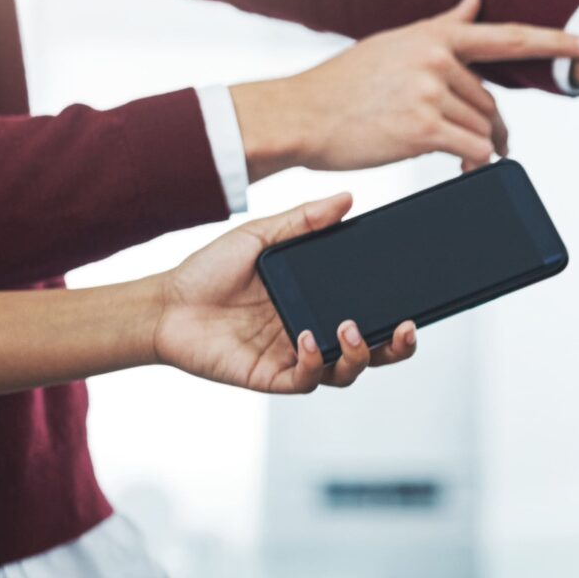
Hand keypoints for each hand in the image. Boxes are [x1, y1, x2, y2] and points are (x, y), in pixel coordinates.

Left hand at [147, 195, 417, 393]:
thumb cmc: (209, 271)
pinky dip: (314, 362)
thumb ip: (304, 220)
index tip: (413, 304)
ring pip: (346, 371)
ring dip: (357, 354)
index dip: (395, 317)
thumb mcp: (261, 235)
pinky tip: (307, 338)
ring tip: (349, 328)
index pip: (368, 314)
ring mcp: (294, 358)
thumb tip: (346, 198)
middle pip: (370, 352)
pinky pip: (306, 379)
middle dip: (395, 347)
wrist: (165, 304)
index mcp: (316, 303)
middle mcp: (312, 334)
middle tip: (403, 328)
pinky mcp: (271, 377)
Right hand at [230, 0, 578, 177]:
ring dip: (479, 149)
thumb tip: (473, 1)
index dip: (553, 42)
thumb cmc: (344, 85)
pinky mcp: (423, 127)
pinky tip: (461, 169)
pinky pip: (471, 150)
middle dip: (492, 128)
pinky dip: (472, 164)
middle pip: (492, 103)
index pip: (507, 37)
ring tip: (461, 158)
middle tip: (486, 147)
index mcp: (433, 38)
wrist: (301, 117)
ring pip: (484, 130)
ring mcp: (430, 92)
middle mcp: (435, 59)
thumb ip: (441, 27)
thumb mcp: (394, 44)